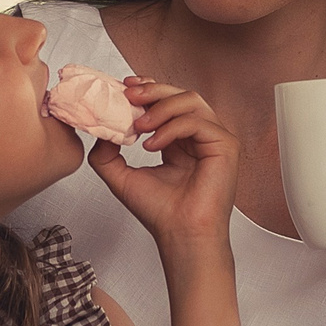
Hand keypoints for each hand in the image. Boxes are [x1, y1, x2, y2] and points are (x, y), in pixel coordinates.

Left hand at [86, 79, 239, 253]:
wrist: (180, 235)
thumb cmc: (160, 212)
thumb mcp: (121, 177)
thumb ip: (107, 153)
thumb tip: (99, 130)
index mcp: (179, 141)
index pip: (168, 102)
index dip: (148, 89)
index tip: (124, 89)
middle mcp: (199, 137)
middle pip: (180, 94)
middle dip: (152, 90)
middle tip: (128, 95)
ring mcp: (214, 140)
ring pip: (191, 101)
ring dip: (160, 107)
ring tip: (139, 126)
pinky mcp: (225, 146)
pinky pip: (197, 122)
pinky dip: (171, 128)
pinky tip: (152, 145)